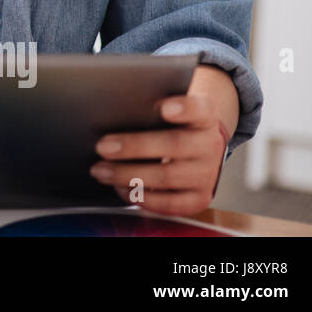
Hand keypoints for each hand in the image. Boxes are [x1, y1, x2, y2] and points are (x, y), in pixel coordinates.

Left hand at [89, 91, 230, 215]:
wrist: (200, 149)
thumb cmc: (174, 125)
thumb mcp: (170, 108)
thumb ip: (150, 107)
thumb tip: (110, 108)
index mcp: (204, 117)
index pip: (199, 109)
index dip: (184, 108)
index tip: (164, 108)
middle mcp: (210, 145)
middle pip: (174, 144)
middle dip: (134, 147)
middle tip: (102, 147)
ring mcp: (207, 174)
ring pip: (166, 176)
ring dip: (128, 175)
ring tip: (101, 170)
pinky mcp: (199, 198)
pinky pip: (170, 203)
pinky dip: (142, 197)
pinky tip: (121, 188)